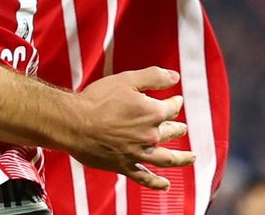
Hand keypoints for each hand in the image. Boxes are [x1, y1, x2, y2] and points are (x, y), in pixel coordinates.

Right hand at [69, 67, 193, 190]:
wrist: (74, 123)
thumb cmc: (97, 100)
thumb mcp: (126, 80)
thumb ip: (153, 77)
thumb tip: (175, 77)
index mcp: (153, 113)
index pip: (171, 108)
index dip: (175, 103)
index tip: (175, 101)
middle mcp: (150, 135)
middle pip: (171, 132)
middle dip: (178, 128)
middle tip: (181, 127)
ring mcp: (138, 153)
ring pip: (166, 158)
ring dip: (181, 159)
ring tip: (191, 158)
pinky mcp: (124, 166)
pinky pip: (145, 178)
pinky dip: (157, 183)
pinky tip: (166, 186)